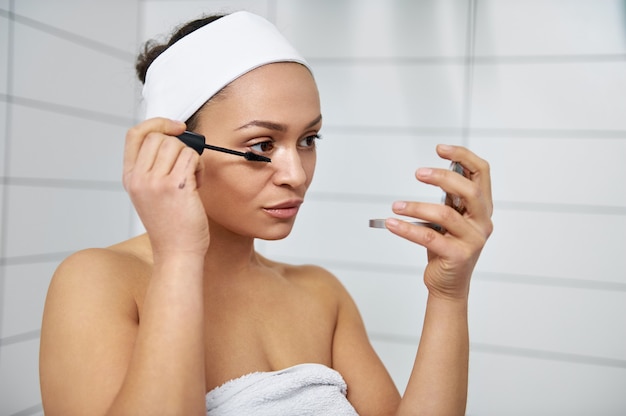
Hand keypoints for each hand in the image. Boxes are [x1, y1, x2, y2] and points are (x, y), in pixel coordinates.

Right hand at [123, 118, 209, 259]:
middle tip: (187, 166)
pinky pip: (192, 157)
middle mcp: (138, 178)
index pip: (135, 135)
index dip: (156, 123)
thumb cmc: (171, 225)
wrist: (177, 252)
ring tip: (192, 179)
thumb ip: (154, 167)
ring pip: (177, 145)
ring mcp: (155, 182)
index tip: (175, 127)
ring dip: (191, 157)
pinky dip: (199, 167)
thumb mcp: (151, 194)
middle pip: (159, 137)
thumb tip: (174, 138)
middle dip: (180, 145)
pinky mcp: (175, 187)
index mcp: (130, 178)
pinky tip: (197, 183)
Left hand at [384, 145, 492, 299]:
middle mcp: (483, 222)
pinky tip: (393, 223)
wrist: (448, 285)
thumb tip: (433, 174)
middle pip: (469, 191)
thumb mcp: (450, 219)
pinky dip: (408, 229)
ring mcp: (473, 240)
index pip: (482, 173)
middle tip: (419, 174)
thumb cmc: (446, 248)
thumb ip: (448, 199)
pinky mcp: (458, 256)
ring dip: (416, 207)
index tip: (440, 149)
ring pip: (445, 215)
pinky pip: (429, 238)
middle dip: (442, 178)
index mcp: (482, 208)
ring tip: (396, 206)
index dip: (464, 156)